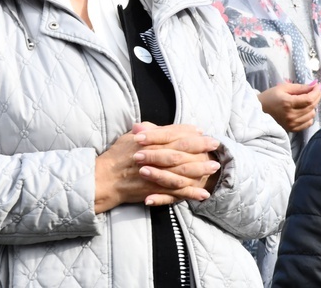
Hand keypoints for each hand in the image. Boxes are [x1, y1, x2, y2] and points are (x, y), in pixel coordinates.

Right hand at [94, 124, 217, 212]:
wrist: (104, 179)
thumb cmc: (115, 157)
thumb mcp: (128, 138)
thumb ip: (145, 132)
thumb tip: (157, 127)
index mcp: (148, 141)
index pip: (172, 133)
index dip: (188, 131)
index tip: (200, 131)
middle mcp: (154, 155)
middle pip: (182, 150)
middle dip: (200, 147)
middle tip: (216, 145)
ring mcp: (155, 173)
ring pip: (182, 171)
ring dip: (200, 169)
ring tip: (214, 167)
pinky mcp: (155, 189)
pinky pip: (176, 192)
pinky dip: (191, 193)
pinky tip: (203, 194)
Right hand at [258, 82, 320, 131]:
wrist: (257, 111)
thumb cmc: (269, 97)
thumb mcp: (282, 88)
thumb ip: (299, 87)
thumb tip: (313, 86)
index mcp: (287, 103)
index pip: (309, 99)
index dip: (316, 92)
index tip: (317, 87)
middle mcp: (291, 115)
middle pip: (312, 106)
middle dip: (315, 97)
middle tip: (313, 92)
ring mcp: (292, 123)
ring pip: (312, 115)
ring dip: (311, 107)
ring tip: (304, 103)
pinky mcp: (292, 129)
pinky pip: (308, 123)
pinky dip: (308, 117)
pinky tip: (302, 112)